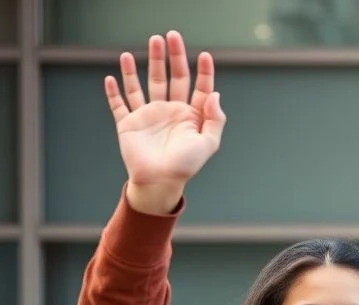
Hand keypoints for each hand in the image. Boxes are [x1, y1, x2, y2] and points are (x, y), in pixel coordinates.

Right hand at [105, 31, 226, 213]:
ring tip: (144, 45)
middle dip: (170, 56)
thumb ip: (215, 119)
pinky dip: (114, 91)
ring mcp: (147, 115)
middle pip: (170, 77)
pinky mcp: (128, 123)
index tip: (204, 55)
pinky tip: (111, 76)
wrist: (159, 182)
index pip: (199, 88)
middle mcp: (169, 111)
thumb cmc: (185, 166)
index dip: (203, 72)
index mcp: (190, 116)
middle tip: (169, 36)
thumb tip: (216, 94)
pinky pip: (119, 103)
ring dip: (142, 65)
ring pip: (143, 84)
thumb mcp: (208, 144)